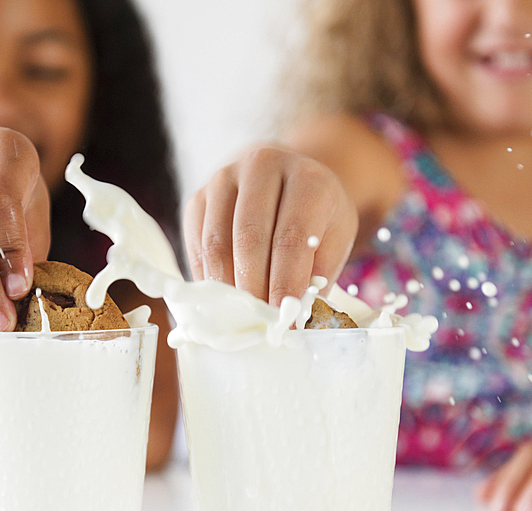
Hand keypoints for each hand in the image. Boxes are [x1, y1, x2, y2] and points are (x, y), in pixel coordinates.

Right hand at [183, 147, 356, 305]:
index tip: (283, 318)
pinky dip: (208, 277)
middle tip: (258, 324)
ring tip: (240, 316)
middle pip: (249, 238)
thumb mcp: (334, 239)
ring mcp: (224, 178)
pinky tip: (223, 297)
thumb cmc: (317, 218)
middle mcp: (263, 166)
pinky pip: (197, 244)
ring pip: (216, 242)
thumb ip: (318, 275)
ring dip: (226, 287)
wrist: (288, 180)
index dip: (286, 282)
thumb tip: (293, 318)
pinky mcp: (199, 196)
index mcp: (307, 178)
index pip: (292, 236)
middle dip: (253, 289)